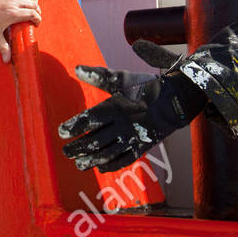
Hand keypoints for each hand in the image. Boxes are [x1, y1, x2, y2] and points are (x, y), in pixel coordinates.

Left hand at [0, 0, 40, 62]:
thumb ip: (3, 47)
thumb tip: (7, 61)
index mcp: (13, 13)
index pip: (33, 14)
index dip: (38, 19)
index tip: (36, 23)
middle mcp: (14, 2)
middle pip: (33, 4)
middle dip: (37, 10)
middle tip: (35, 16)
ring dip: (34, 0)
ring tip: (33, 5)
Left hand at [59, 64, 205, 171]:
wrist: (176, 100)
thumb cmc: (145, 88)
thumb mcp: (121, 79)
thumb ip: (98, 76)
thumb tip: (76, 68)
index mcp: (116, 107)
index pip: (90, 119)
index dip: (74, 127)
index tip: (61, 132)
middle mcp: (123, 124)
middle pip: (96, 140)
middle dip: (79, 147)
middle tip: (65, 152)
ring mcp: (133, 138)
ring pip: (109, 153)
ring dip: (92, 160)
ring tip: (78, 164)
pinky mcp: (142, 147)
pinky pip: (125, 160)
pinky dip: (112, 165)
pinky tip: (100, 167)